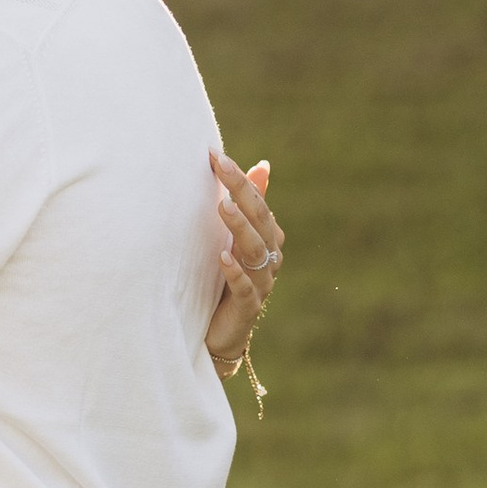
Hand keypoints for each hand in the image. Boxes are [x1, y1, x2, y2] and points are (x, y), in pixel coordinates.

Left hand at [206, 155, 281, 376]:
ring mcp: (261, 283)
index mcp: (268, 238)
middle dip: (242, 192)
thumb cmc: (225, 279)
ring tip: (223, 207)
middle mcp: (270, 257)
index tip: (217, 156)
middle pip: (260, 221)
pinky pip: (244, 287)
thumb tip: (262, 165)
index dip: (241, 179)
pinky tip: (222, 257)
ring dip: (239, 227)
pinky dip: (234, 271)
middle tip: (222, 168)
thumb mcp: (233, 239)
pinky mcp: (247, 307)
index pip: (258, 203)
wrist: (221, 332)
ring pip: (255, 251)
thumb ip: (249, 205)